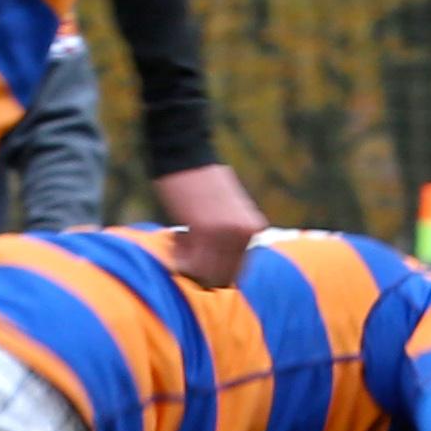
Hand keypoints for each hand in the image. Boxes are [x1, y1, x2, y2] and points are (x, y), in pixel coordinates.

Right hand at [151, 163, 265, 285]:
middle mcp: (245, 233)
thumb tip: (224, 268)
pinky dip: (179, 256)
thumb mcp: (231, 207)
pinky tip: (176, 236)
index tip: (198, 255)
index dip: (213, 270)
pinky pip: (190, 262)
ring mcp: (227, 233)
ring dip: (188, 263)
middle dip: (200, 270)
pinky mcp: (204, 230)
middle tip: (185, 248)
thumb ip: (233, 234)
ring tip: (180, 240)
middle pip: (222, 276)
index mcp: (254, 227)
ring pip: (205, 273)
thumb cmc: (202, 180)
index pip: (236, 270)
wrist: (186, 154)